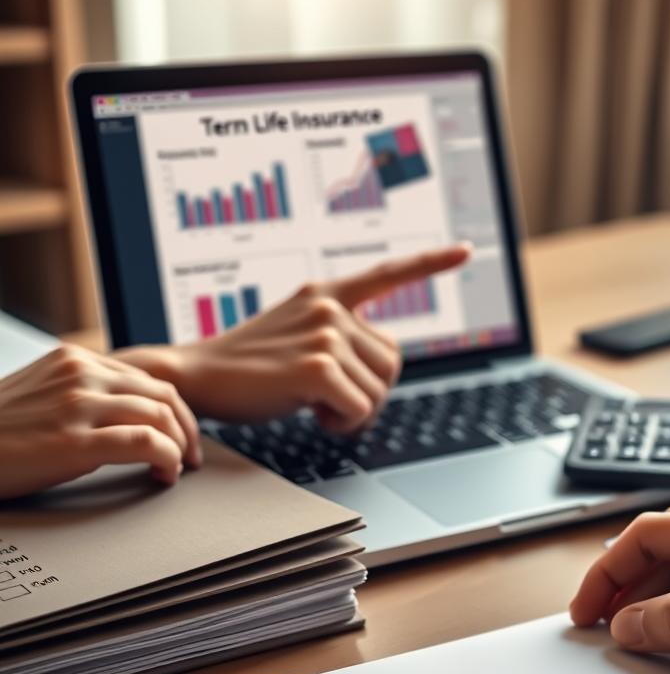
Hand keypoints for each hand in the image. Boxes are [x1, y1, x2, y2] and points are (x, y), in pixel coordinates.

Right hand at [0, 345, 200, 499]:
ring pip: (160, 416)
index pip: (147, 379)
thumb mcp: (39, 396)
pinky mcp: (76, 442)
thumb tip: (121, 416)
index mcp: (73, 361)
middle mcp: (80, 375)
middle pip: (163, 394)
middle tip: (192, 455)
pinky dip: (168, 458)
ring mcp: (78, 406)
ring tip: (179, 468)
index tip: (182, 433)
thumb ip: (77, 394)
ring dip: (180, 446)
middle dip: (187, 428)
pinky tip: (165, 474)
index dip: (174, 409)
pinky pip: (146, 443)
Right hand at [118, 245, 470, 431]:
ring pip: (379, 390)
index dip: (431, 263)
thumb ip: (340, 337)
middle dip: (371, 390)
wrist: (197, 378)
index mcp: (327, 294)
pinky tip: (314, 414)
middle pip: (393, 361)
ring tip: (316, 404)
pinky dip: (344, 423)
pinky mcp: (319, 366)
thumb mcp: (299, 336)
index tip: (467, 250)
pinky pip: (361, 409)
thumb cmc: (250, 367)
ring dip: (355, 410)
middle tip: (333, 399)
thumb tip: (383, 364)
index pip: (388, 273)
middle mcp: (331, 308)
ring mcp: (326, 334)